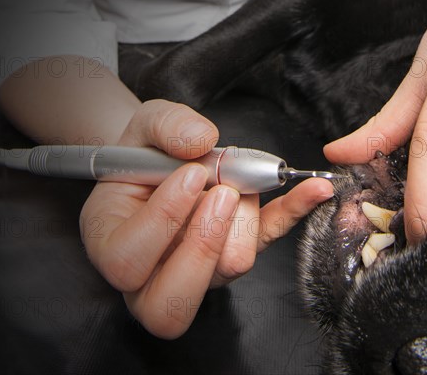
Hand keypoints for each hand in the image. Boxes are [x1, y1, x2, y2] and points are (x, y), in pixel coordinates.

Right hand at [79, 99, 333, 337]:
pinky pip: (271, 239)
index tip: (188, 176)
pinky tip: (313, 191)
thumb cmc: (145, 150)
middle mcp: (154, 274)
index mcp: (113, 245)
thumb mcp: (143, 126)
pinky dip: (294, 212)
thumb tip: (200, 141)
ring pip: (230, 268)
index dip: (162, 221)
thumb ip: (164, 127)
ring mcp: (202, 271)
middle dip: (205, 240)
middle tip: (220, 192)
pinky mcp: (241, 251)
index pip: (127, 261)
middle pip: (175, 300)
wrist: (165, 158)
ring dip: (242, 217)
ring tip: (233, 182)